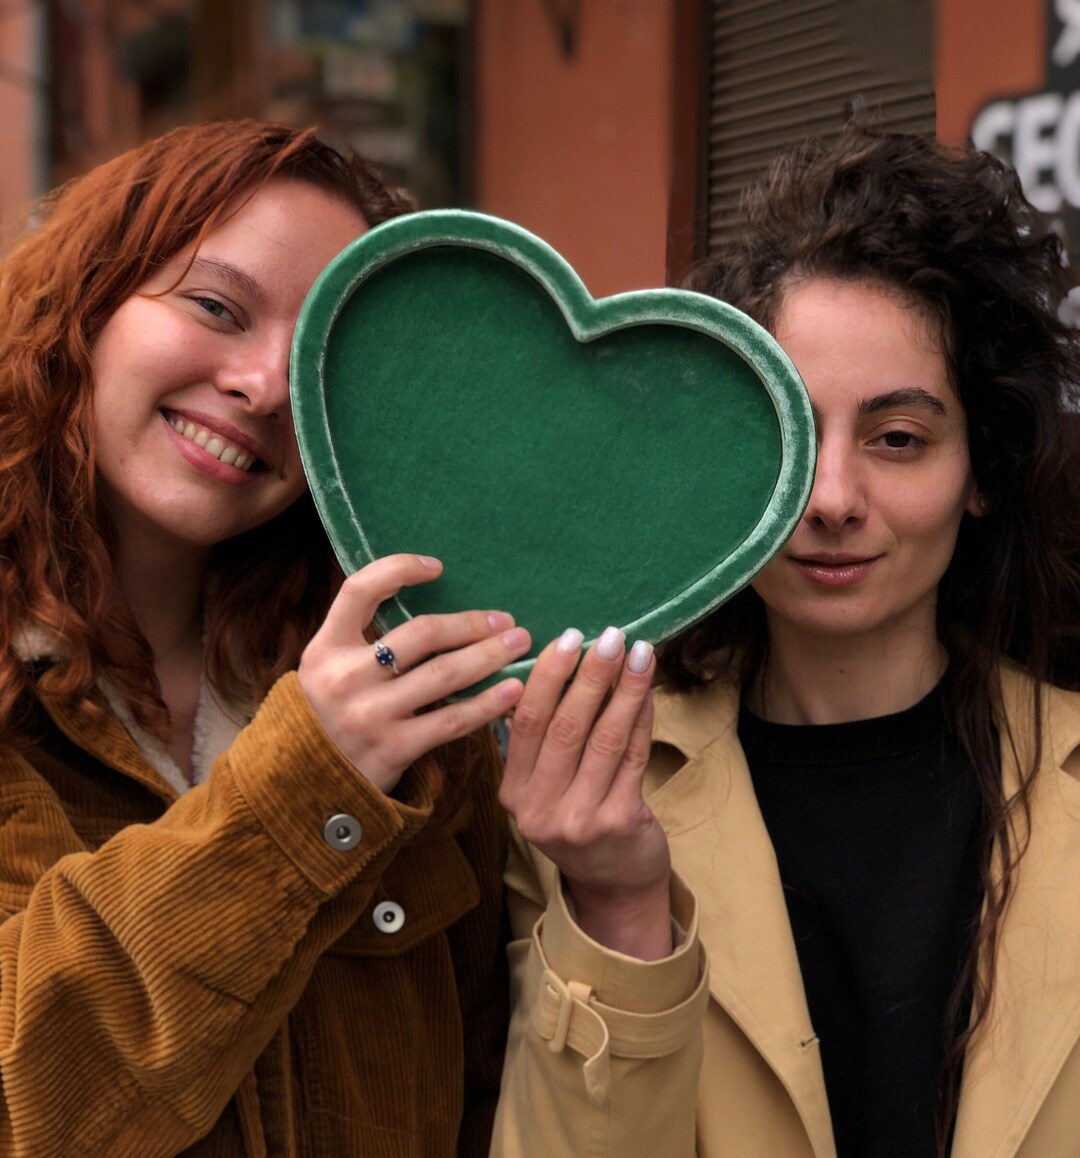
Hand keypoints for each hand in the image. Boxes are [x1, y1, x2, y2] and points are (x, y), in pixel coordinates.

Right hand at [298, 554, 529, 794]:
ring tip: (519, 645)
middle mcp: (345, 678)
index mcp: (325, 649)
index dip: (399, 569)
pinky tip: (513, 691)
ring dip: (490, 655)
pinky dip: (487, 703)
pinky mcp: (393, 749)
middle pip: (421, 633)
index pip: (358, 590)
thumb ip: (362, 638)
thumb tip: (424, 597)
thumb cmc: (331, 716)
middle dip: (471, 623)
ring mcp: (370, 714)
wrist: (309, 788)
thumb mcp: (329, 671)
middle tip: (506, 621)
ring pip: (445, 674)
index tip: (438, 567)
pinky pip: (452, 720)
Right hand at [499, 626, 672, 959]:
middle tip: (610, 635)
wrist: (614, 886)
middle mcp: (539, 808)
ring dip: (625, 689)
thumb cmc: (579, 819)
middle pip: (566, 726)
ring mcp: (579, 818)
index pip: (526, 722)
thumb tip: (559, 662)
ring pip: (605, 737)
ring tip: (640, 652)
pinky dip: (643, 717)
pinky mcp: (619, 821)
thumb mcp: (544, 788)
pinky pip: (634, 756)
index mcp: (513, 791)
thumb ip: (543, 739)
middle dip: (591, 675)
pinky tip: (649, 689)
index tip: (568, 636)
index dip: (548, 676)